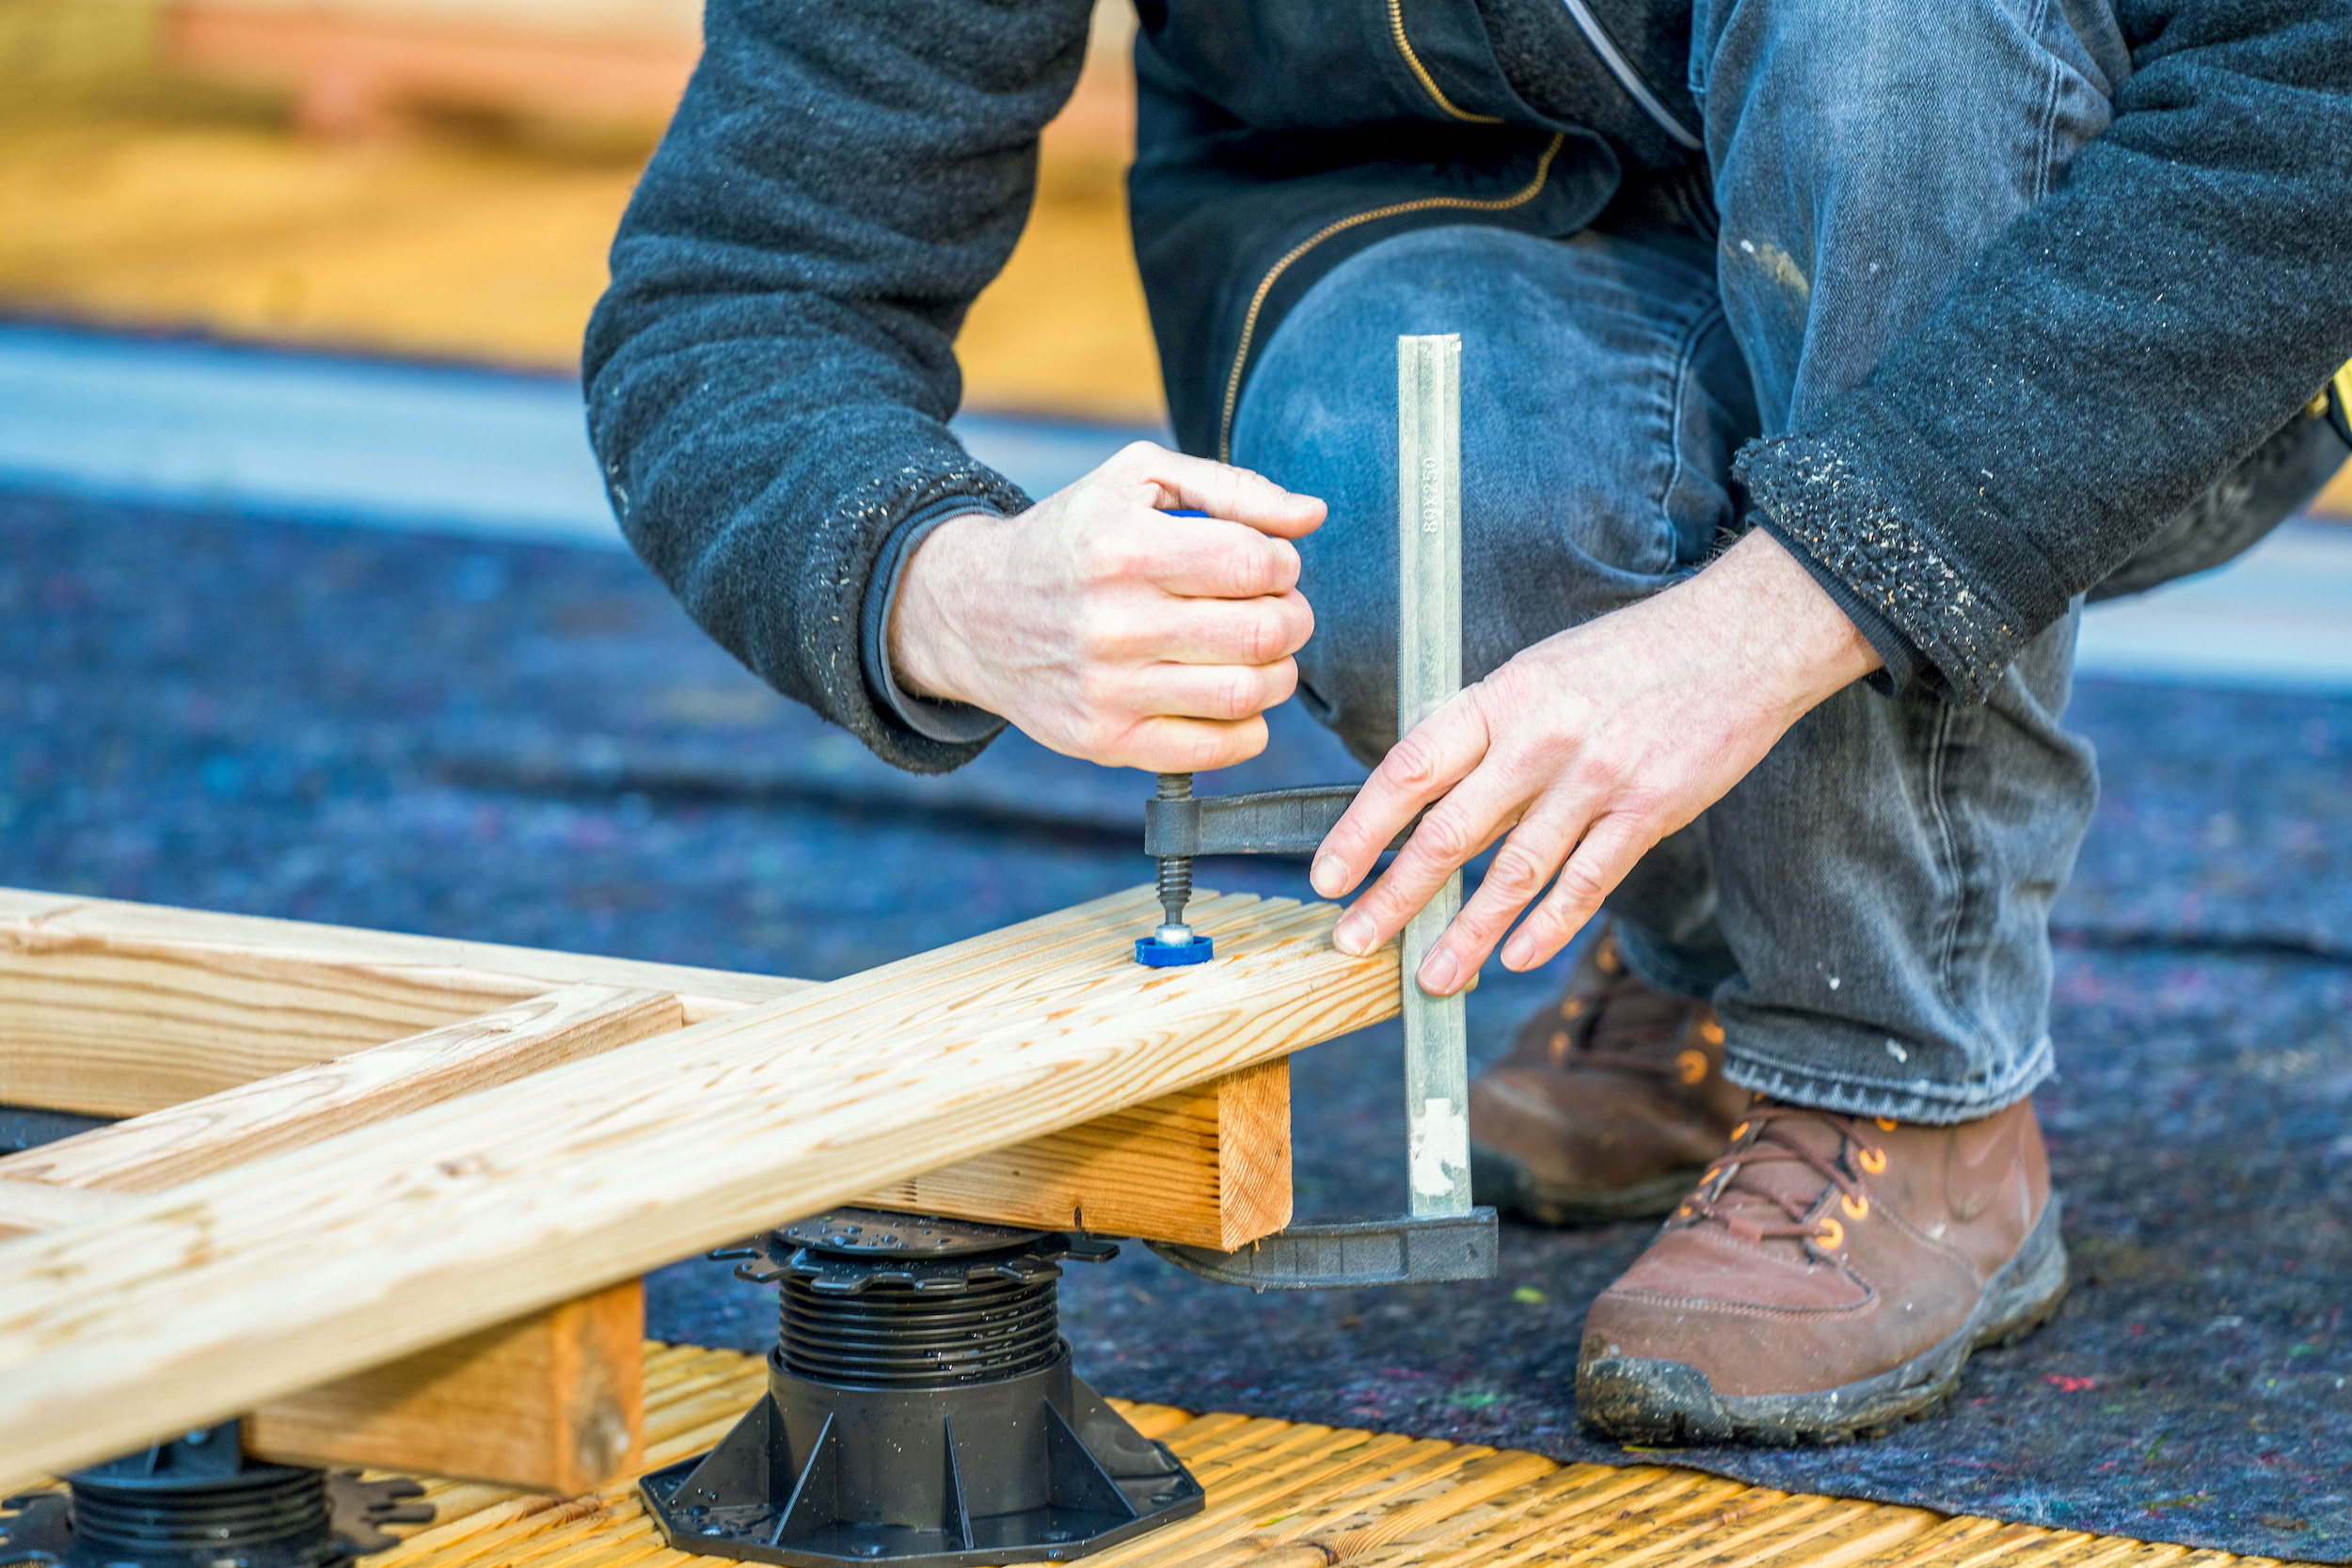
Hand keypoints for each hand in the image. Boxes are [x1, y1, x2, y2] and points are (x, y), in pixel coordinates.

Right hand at [889, 442, 1324, 771]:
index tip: (1271, 565)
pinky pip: (1215, 750)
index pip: (1256, 565)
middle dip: (1294, 618)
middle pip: (1262, 633)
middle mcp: (1113, 622)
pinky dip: (1247, 727)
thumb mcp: (1139, 480)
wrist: (974, 612)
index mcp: (1123, 547)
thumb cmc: (1073, 537)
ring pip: (1247, 694)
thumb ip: (1233, 489)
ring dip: (1279, 673)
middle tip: (1278, 610)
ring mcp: (1107, 689)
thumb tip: (1311, 516)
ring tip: (1260, 652)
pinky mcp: (1104, 739)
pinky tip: (1232, 697)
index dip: (1284, 564)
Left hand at [1308, 530, 1882, 992]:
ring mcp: (1595, 779)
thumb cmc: (1626, 658)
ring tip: (1432, 977)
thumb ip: (1486, 736)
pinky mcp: (1648, 811)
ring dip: (1465, 933)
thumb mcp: (1537, 673)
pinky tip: (1514, 959)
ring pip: (1513, 872)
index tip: (1329, 876)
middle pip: (1448, 833)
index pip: (1409, 770)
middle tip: (1355, 943)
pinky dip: (1547, 927)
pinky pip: (1585, 882)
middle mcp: (1538, 740)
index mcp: (1499, 699)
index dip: (1362, 830)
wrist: (1738, 639)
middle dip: (1395, 897)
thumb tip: (1429, 799)